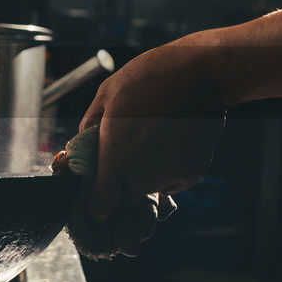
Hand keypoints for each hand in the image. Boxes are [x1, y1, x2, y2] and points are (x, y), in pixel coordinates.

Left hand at [80, 38, 226, 221]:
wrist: (199, 73)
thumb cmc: (148, 78)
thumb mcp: (105, 96)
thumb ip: (89, 128)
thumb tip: (82, 146)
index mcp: (114, 159)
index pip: (100, 208)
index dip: (96, 208)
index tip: (95, 199)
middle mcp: (141, 176)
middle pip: (124, 202)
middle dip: (119, 190)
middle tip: (123, 161)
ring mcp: (168, 177)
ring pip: (148, 191)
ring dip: (144, 178)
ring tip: (149, 143)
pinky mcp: (191, 174)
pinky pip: (171, 183)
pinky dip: (167, 172)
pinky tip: (169, 144)